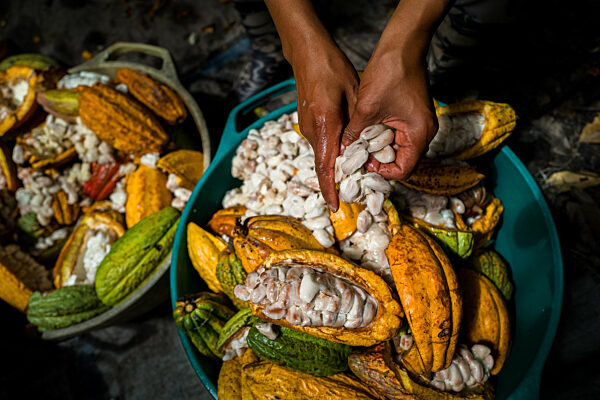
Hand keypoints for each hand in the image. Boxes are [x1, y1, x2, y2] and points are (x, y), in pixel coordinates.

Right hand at [293, 41, 357, 211]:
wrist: (308, 54)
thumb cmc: (332, 70)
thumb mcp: (354, 96)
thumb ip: (356, 126)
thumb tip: (360, 150)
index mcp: (324, 125)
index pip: (325, 166)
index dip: (329, 188)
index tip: (335, 206)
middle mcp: (311, 131)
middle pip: (326, 162)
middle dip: (341, 177)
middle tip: (360, 184)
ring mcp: (306, 127)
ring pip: (325, 151)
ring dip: (340, 160)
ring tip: (360, 162)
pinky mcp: (307, 123)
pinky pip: (322, 141)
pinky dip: (335, 147)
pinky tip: (350, 143)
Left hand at [342, 47, 437, 179]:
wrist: (402, 45)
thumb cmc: (391, 71)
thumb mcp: (366, 108)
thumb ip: (355, 133)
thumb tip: (343, 149)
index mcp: (419, 134)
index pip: (403, 170)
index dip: (382, 172)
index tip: (363, 165)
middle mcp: (424, 132)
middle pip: (402, 162)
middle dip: (379, 163)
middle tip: (357, 159)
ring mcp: (419, 124)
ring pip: (398, 150)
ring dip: (379, 151)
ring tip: (359, 148)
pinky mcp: (412, 117)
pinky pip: (398, 136)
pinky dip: (382, 139)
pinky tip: (366, 134)